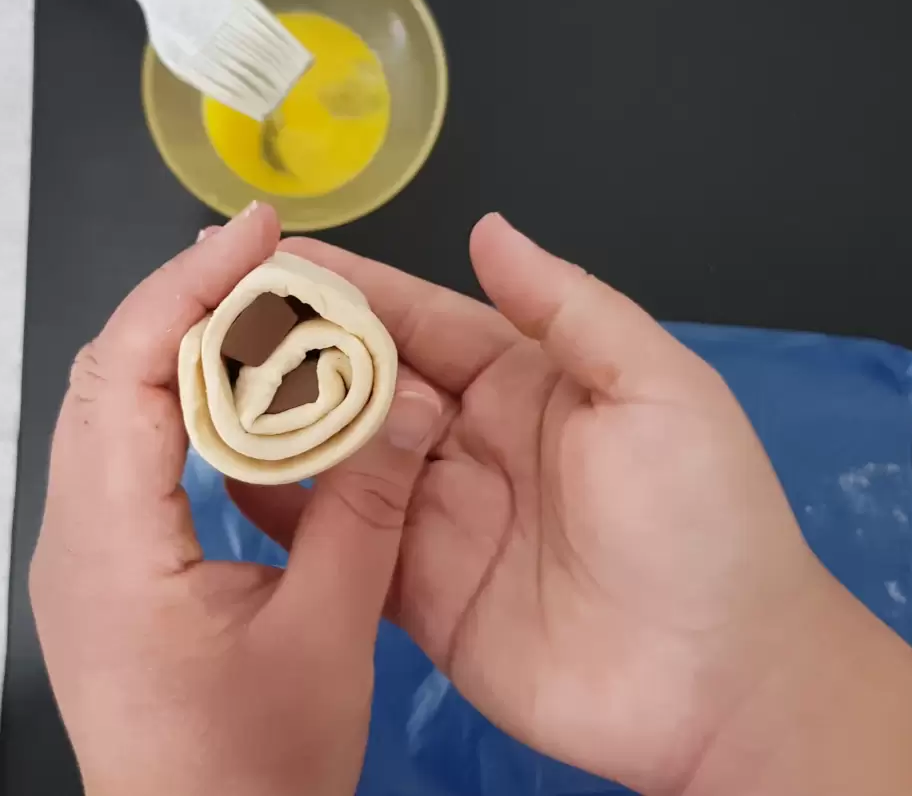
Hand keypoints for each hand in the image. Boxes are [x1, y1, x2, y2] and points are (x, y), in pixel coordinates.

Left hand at [31, 204, 450, 795]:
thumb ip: (364, 509)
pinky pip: (124, 456)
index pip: (131, 372)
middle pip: (107, 375)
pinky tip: (237, 395)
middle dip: (184, 299)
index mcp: (111, 544)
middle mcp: (72, 537)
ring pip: (109, 410)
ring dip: (179, 345)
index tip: (259, 230)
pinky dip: (178, 403)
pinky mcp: (101, 574)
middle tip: (269, 254)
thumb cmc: (252, 772)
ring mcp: (78, 557)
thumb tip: (404, 398)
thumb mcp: (325, 638)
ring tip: (259, 302)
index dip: (191, 285)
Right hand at [229, 214, 840, 793]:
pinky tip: (223, 482)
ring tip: (193, 388)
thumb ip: (571, 309)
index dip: (347, 286)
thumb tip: (489, 227)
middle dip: (291, 348)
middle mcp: (468, 441)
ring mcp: (436, 520)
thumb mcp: (659, 392)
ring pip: (338, 459)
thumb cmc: (704, 521)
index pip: (417, 318)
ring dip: (275, 425)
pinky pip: (339, 546)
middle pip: (363, 383)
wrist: (718, 683)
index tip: (268, 255)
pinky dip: (285, 516)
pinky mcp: (414, 595)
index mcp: (524, 381)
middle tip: (203, 317)